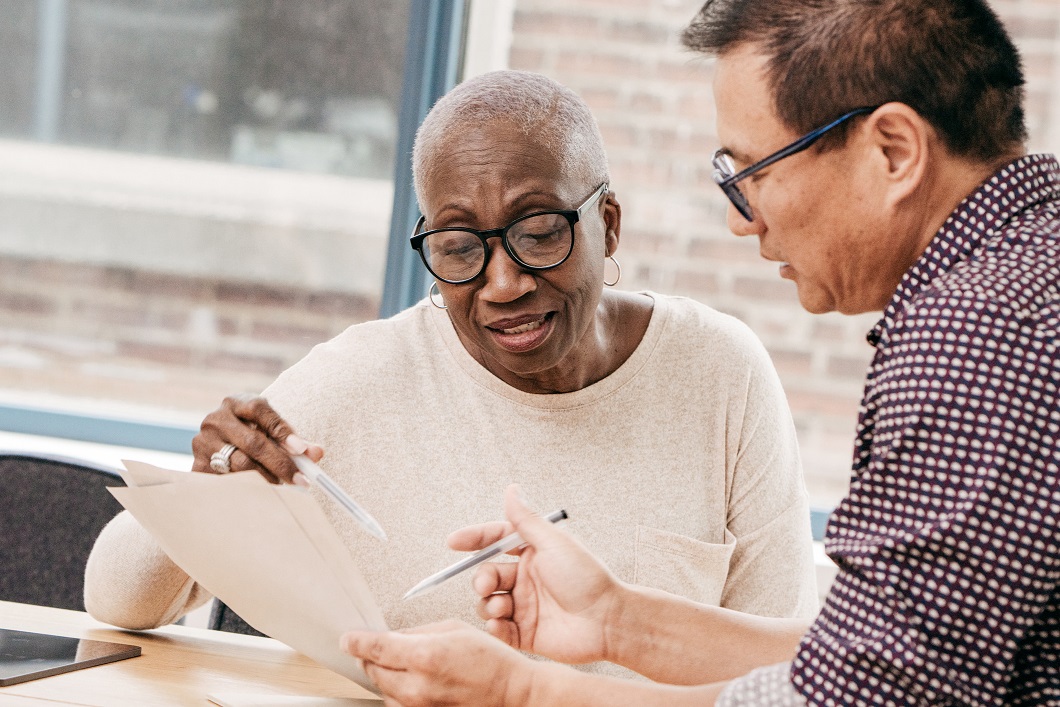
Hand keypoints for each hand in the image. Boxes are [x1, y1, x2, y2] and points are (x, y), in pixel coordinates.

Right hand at [191, 394, 323, 483]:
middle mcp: (216, 419)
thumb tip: (317, 453)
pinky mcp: (197, 465)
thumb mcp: (272, 431)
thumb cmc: (253, 435)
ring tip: (283, 485)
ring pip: (241, 465)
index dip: (283, 430)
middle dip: (281, 463)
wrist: (219, 446)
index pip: (260, 410)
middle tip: (301, 479)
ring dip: (267, 478)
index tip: (302, 450)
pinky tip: (263, 492)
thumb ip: (295, 441)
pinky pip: (228, 481)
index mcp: (236, 402)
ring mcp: (203, 442)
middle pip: (253, 442)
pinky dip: (249, 488)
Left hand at [341, 620, 533, 706]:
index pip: (375, 648)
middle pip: (373, 670)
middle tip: (368, 646)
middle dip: (368, 656)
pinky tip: (408, 679)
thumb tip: (393, 636)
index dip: (356, 641)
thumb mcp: (454, 629)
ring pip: (382, 690)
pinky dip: (395, 690)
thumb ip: (418, 632)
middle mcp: (418, 686)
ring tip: (396, 662)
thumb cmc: (491, 661)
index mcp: (426, 656)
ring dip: (382, 674)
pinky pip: (397, 704)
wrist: (512, 693)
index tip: (347, 638)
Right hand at [448, 485, 622, 664]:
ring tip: (500, 607)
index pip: (496, 541)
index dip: (474, 539)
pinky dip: (494, 627)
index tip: (453, 542)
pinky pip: (498, 630)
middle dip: (481, 579)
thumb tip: (511, 488)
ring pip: (488, 602)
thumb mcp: (553, 542)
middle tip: (486, 585)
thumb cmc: (587, 577)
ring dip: (487, 604)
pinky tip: (500, 624)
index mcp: (533, 553)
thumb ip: (526, 519)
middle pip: (487, 574)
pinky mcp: (525, 633)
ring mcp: (525, 606)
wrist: (607, 621)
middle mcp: (526, 579)